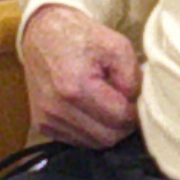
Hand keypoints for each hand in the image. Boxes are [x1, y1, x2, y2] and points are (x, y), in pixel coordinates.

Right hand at [20, 4, 140, 148]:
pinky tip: (92, 111)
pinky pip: (77, 141)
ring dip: (107, 130)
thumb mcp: (117, 46)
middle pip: (107, 138)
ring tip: (109, 106)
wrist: (43, 35)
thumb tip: (134, 104)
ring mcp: (46, 119)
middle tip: (127, 107)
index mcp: (75, 88)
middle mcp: (57, 109)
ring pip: (93, 144)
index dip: (135, 113)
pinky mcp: (41, 125)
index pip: (119, 119)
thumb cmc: (82, 37)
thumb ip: (132, 77)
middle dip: (123, 126)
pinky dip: (90, 131)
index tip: (137, 101)